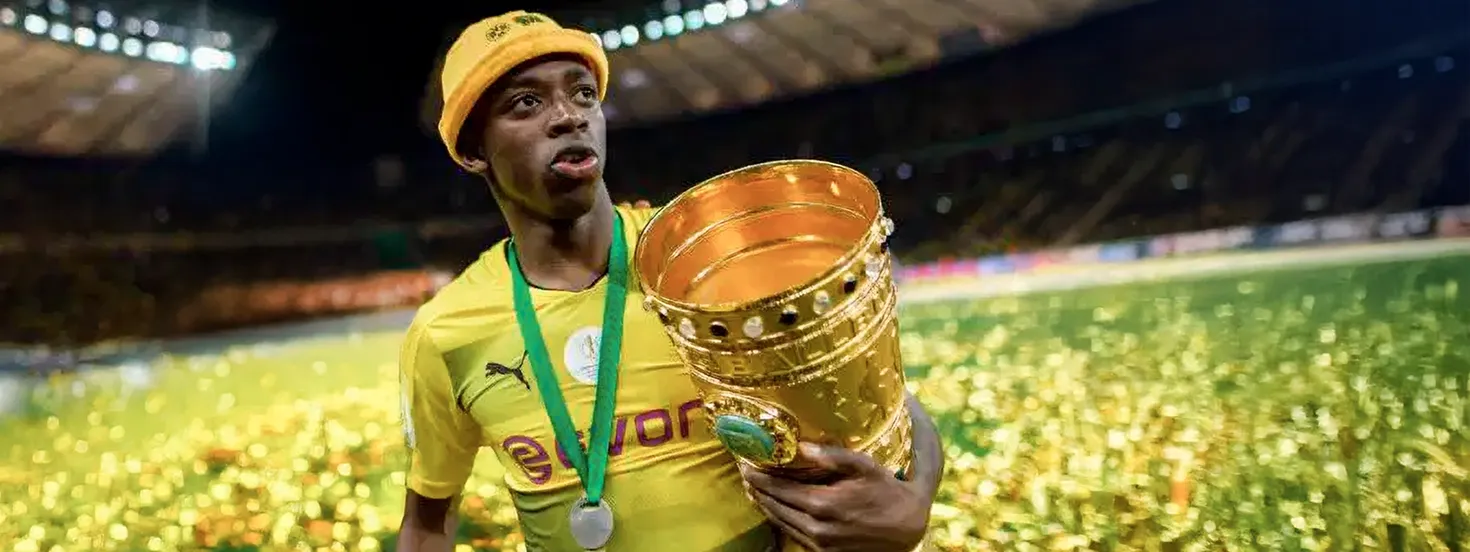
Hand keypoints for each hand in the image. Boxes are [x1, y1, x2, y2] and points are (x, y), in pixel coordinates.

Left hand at [739, 443, 928, 551]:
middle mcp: (817, 527)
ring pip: (781, 523)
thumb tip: (801, 446)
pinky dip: (780, 520)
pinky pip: (792, 535)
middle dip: (757, 490)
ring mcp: (820, 544)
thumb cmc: (887, 491)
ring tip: (754, 489)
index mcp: (824, 504)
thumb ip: (833, 456)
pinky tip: (775, 508)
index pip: (779, 489)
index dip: (760, 477)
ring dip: (765, 505)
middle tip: (745, 473)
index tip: (745, 463)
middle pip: (774, 507)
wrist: (907, 528)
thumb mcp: (865, 466)